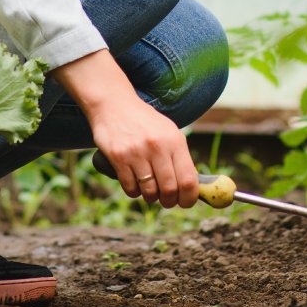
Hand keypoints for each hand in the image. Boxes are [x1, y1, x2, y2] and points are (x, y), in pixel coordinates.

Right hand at [50, 49, 198, 208]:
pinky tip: (134, 183)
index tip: (186, 202)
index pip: (188, 180)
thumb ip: (180, 158)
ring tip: (149, 190)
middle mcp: (157, 146)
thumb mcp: (168, 133)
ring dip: (150, 197)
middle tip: (166, 200)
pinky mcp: (118, 157)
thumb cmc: (145, 123)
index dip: (189, 198)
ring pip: (149, 191)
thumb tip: (193, 188)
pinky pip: (130, 188)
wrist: (114, 104)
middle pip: (169, 189)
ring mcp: (137, 152)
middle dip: (169, 201)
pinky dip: (134, 191)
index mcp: (175, 140)